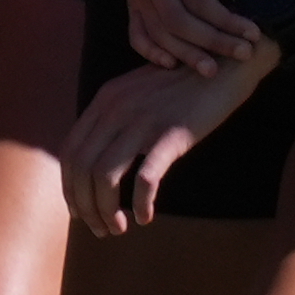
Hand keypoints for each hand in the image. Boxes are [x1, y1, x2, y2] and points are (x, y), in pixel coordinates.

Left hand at [61, 53, 261, 236]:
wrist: (224, 65)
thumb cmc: (183, 85)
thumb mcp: (138, 93)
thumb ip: (115, 117)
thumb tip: (100, 159)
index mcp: (105, 100)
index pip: (70, 152)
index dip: (70, 187)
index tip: (81, 211)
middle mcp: (116, 109)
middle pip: (82, 168)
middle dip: (85, 206)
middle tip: (100, 229)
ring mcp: (143, 120)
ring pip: (105, 177)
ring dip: (106, 211)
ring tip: (118, 228)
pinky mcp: (172, 135)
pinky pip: (145, 179)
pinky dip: (140, 204)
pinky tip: (145, 216)